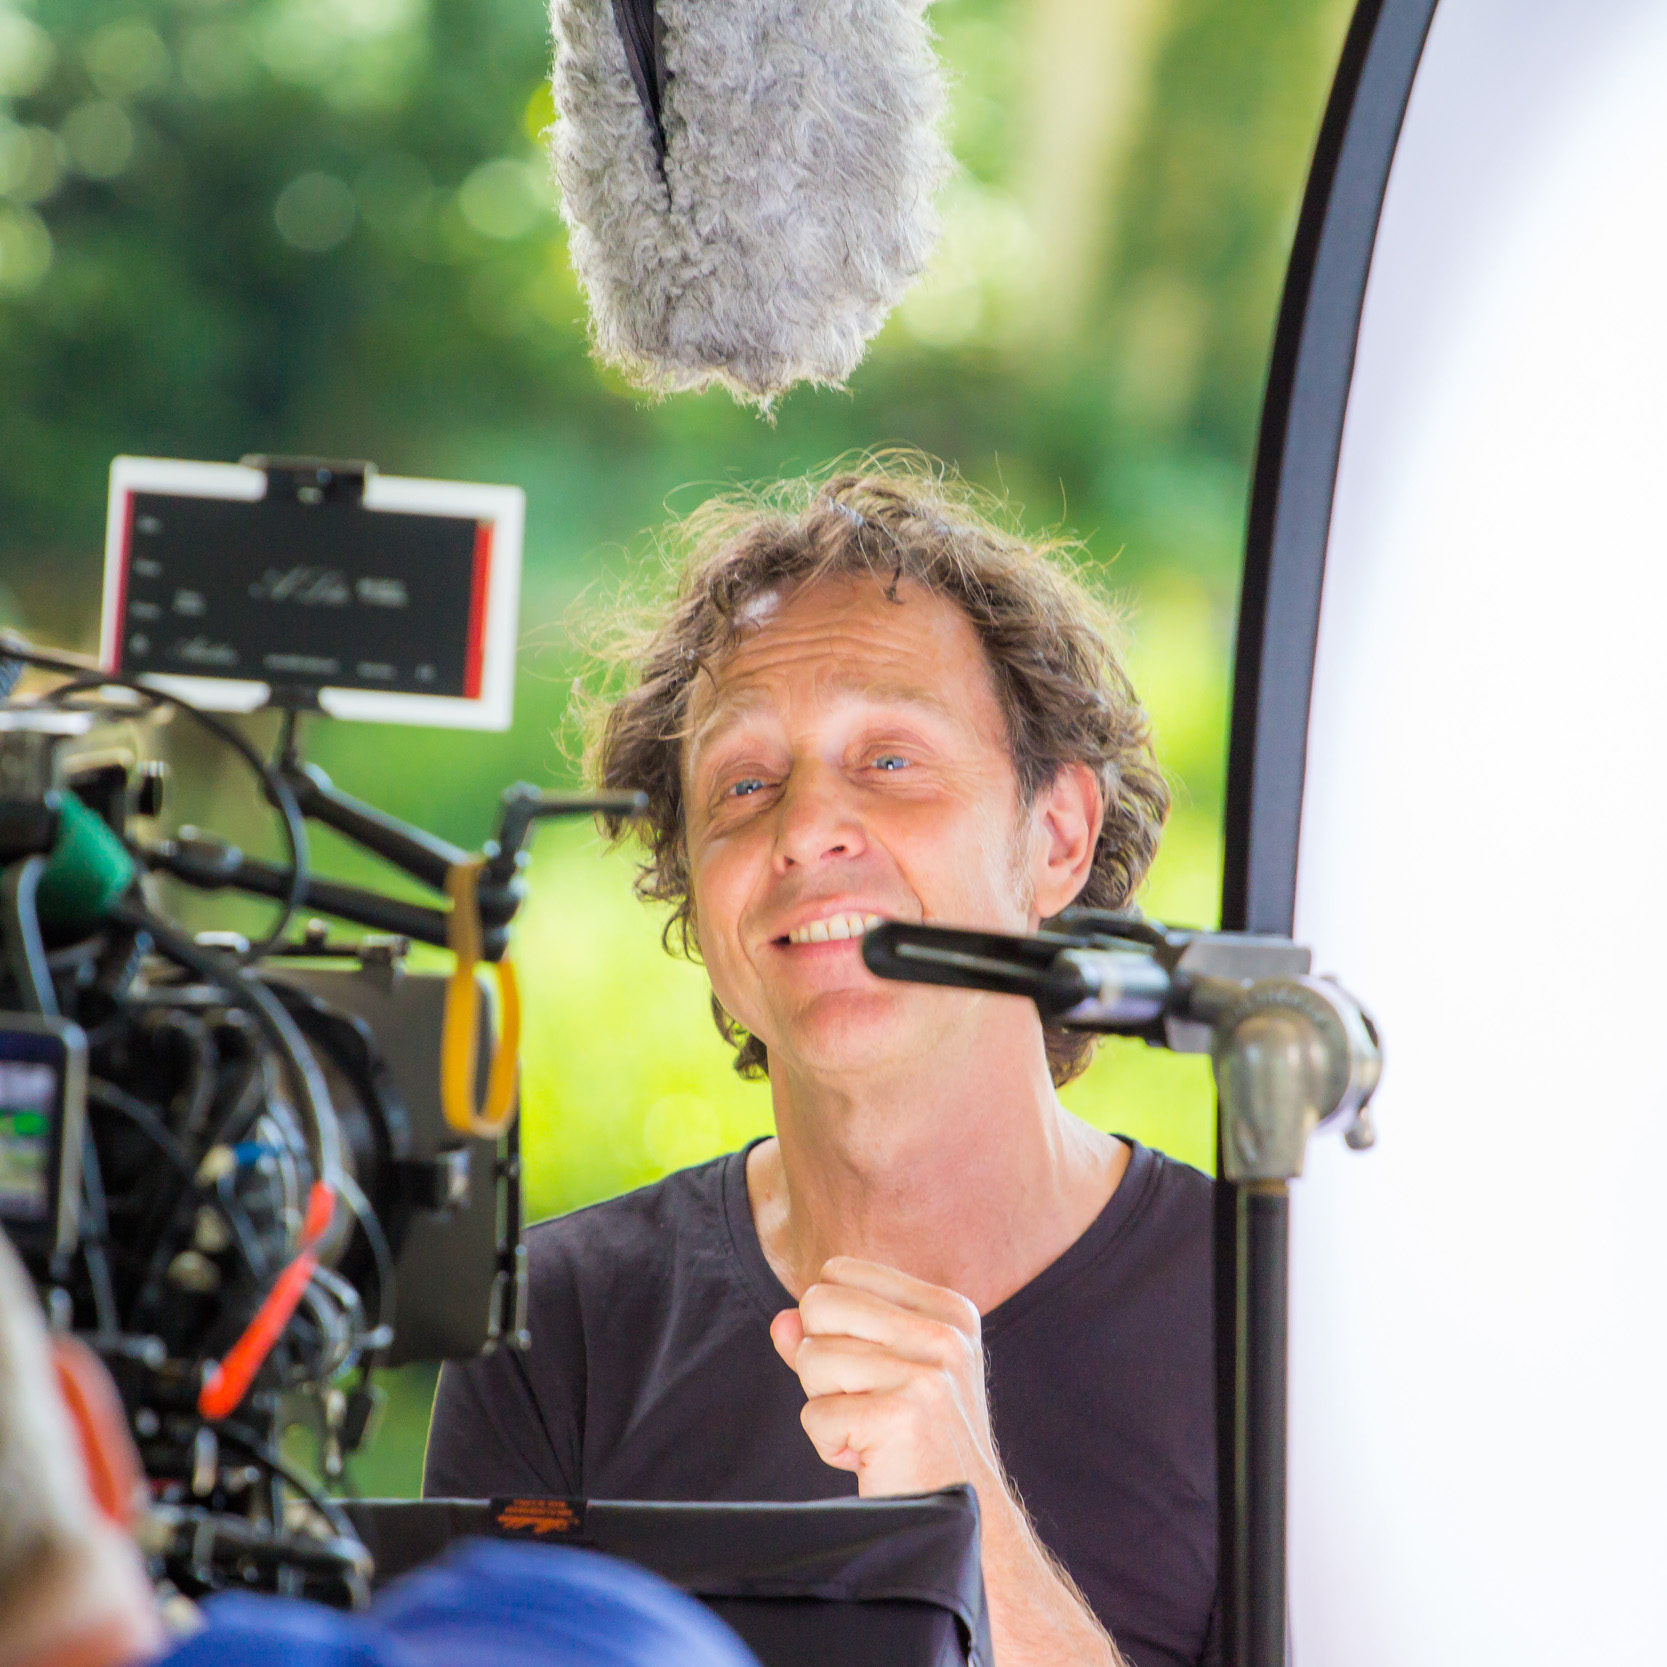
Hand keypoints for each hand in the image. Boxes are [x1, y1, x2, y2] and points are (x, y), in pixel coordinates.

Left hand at [769, 1256, 999, 1497]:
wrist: (969, 1527)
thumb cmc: (919, 1448)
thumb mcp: (881, 1378)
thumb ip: (830, 1340)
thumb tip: (781, 1320)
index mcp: (946, 1310)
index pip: (840, 1272)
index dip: (831, 1324)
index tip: (870, 1372)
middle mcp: (943, 1333)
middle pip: (819, 1303)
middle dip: (821, 1360)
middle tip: (863, 1403)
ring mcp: (927, 1373)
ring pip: (811, 1357)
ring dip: (826, 1405)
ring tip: (869, 1433)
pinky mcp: (902, 1416)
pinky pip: (815, 1414)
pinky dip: (829, 1444)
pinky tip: (869, 1459)